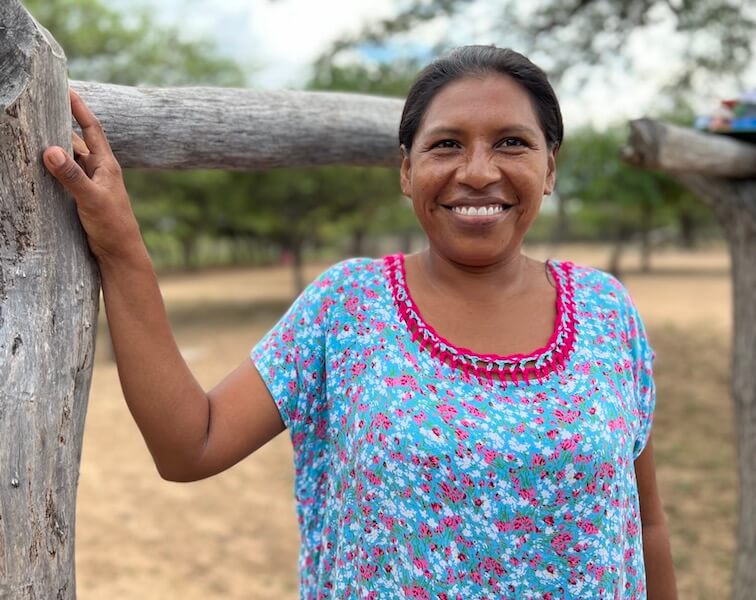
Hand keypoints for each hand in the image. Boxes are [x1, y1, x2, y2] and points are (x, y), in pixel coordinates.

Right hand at [43, 88, 143, 262]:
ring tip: (31, 135)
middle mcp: (99, 171)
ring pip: (69, 160)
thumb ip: (71, 176)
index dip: (80, 109)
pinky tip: (38, 167)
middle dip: (59, 127)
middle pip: (76, 141)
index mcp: (106, 165)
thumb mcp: (91, 198)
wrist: (120, 254)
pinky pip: (65, 177)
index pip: (92, 129)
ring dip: (54, 149)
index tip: (68, 89)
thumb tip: (50, 150)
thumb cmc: (112, 226)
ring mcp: (91, 184)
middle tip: (38, 111)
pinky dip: (53, 170)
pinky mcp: (83, 197)